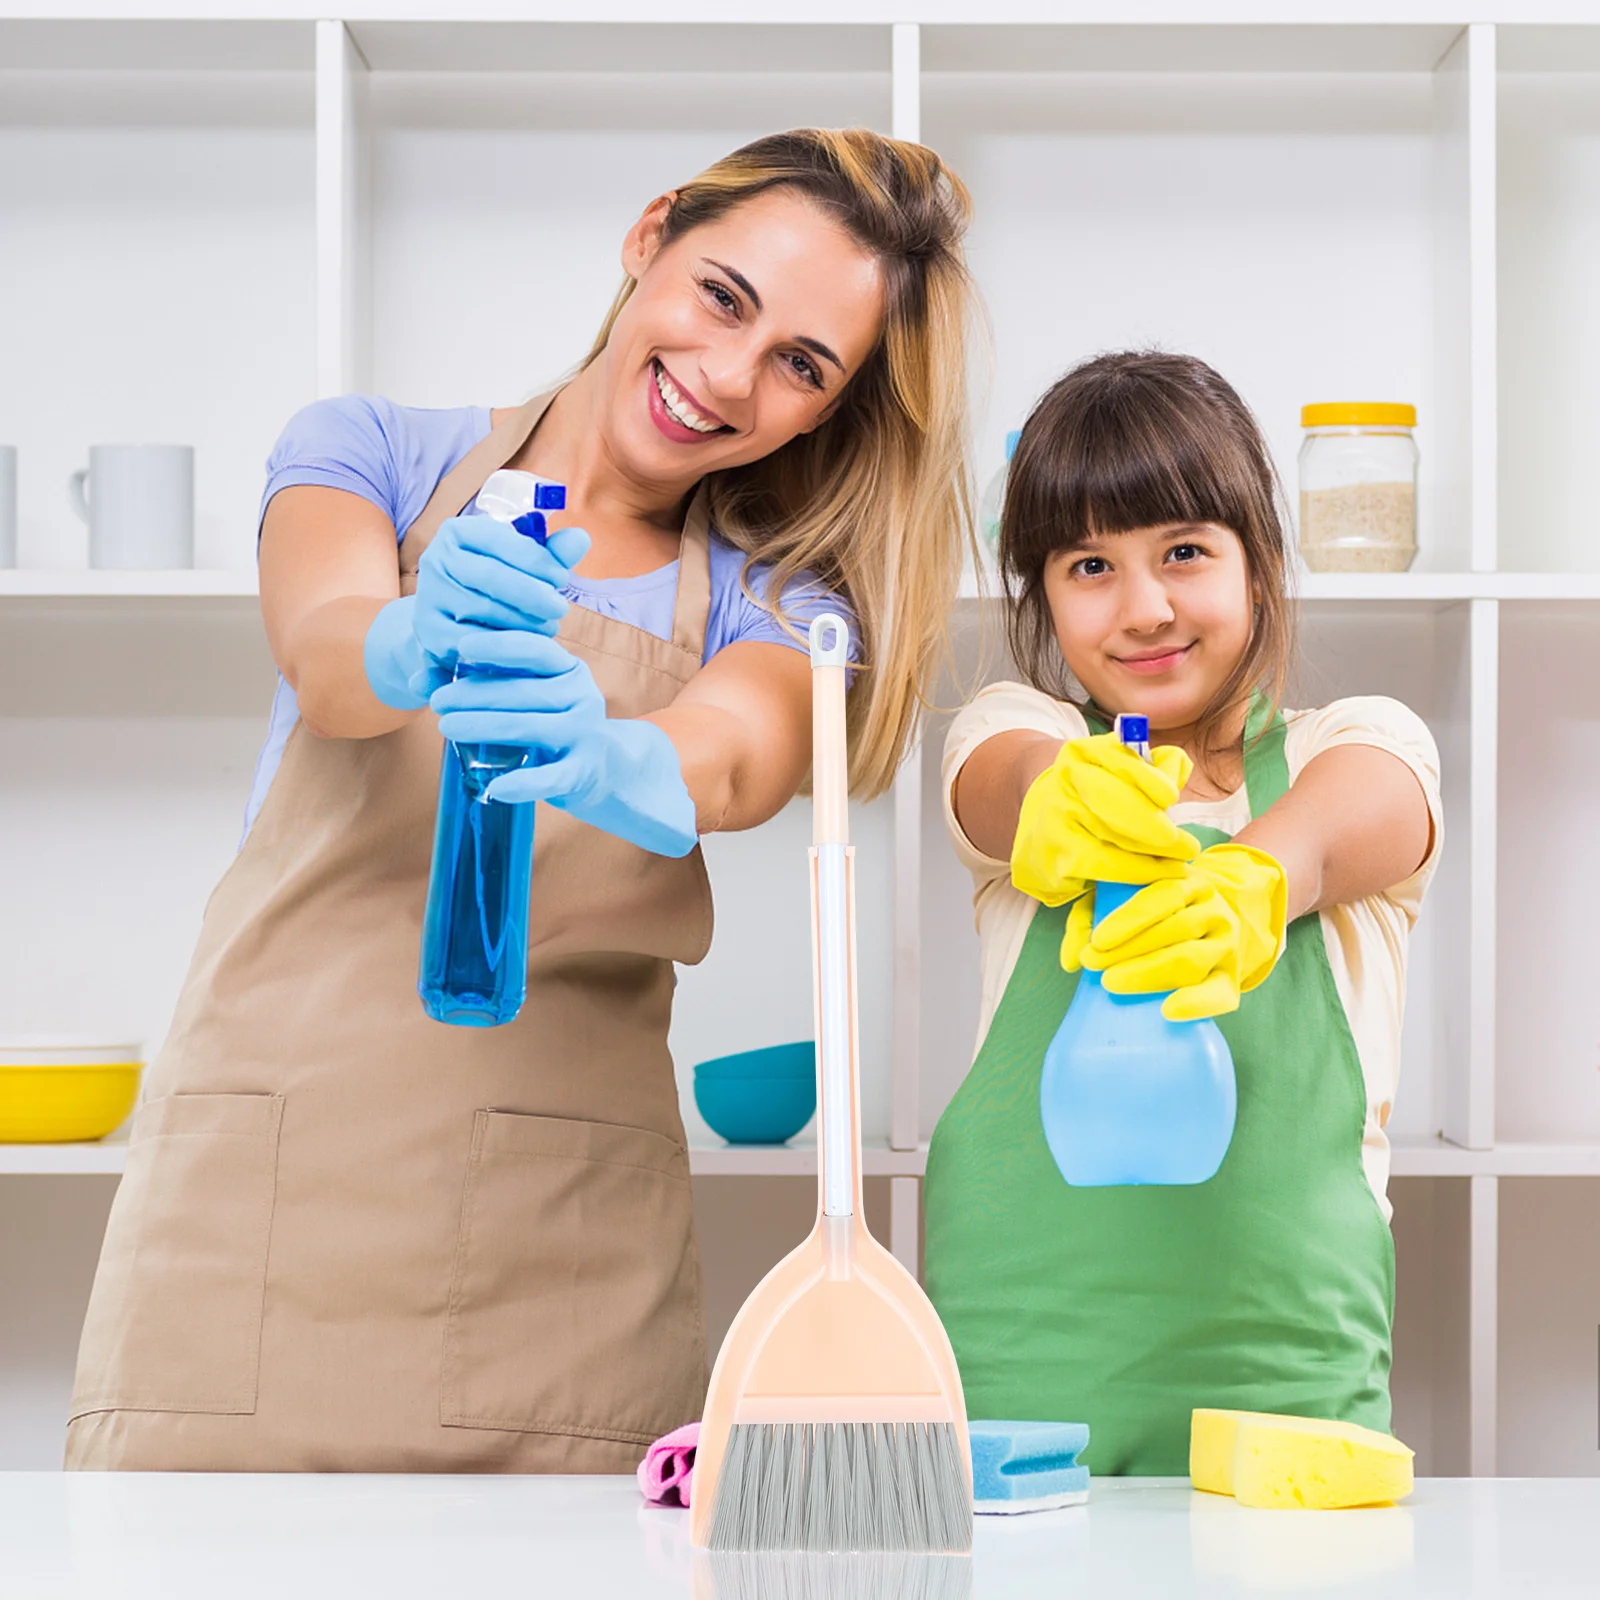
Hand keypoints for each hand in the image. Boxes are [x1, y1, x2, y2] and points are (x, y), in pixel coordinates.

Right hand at [361, 517, 589, 710]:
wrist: (451, 621)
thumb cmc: (499, 586)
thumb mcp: (524, 565)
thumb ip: (553, 553)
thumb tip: (581, 539)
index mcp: (458, 532)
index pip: (501, 540)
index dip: (537, 560)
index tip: (563, 578)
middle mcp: (435, 560)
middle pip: (492, 577)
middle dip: (533, 595)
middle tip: (560, 610)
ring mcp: (428, 597)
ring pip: (483, 611)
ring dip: (523, 623)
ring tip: (547, 629)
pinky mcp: (429, 633)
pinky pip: (473, 642)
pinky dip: (503, 647)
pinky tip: (526, 650)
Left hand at [429, 629, 697, 858]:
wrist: (605, 767)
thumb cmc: (549, 722)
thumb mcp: (524, 695)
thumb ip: (476, 681)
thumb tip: (416, 677)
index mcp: (569, 669)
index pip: (536, 650)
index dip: (500, 646)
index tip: (462, 646)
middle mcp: (583, 697)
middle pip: (524, 691)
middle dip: (475, 693)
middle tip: (437, 700)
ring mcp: (586, 735)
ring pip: (530, 728)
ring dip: (484, 727)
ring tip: (445, 727)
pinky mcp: (582, 772)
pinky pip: (550, 778)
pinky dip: (522, 784)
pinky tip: (494, 788)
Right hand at [1011, 732, 1198, 907]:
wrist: (1041, 823)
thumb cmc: (1094, 795)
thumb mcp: (1117, 769)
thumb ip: (1153, 766)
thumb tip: (1178, 770)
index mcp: (1082, 752)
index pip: (1119, 760)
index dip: (1149, 780)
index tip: (1172, 798)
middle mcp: (1064, 781)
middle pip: (1114, 802)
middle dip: (1155, 826)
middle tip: (1187, 845)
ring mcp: (1056, 819)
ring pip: (1110, 840)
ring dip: (1152, 857)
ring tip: (1179, 865)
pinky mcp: (1055, 855)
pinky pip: (1101, 867)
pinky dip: (1134, 873)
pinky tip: (1156, 875)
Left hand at [1068, 842, 1288, 1020]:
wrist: (1214, 922)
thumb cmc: (1155, 911)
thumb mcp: (1123, 899)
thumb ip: (1090, 917)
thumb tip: (1070, 960)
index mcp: (1190, 882)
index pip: (1163, 896)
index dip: (1130, 918)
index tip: (1097, 940)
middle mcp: (1214, 911)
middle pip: (1175, 930)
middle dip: (1129, 950)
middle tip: (1094, 964)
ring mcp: (1226, 945)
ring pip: (1191, 960)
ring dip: (1149, 974)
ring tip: (1112, 983)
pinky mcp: (1231, 979)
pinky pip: (1220, 995)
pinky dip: (1196, 1004)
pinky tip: (1168, 1011)